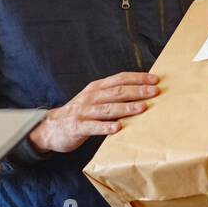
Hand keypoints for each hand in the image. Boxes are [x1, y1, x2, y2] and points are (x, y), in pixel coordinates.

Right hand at [27, 72, 160, 153]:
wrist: (52, 127)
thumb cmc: (81, 113)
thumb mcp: (94, 99)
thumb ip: (112, 95)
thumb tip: (140, 93)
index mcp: (97, 87)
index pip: (119, 79)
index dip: (137, 78)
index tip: (155, 80)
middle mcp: (91, 96)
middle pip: (117, 91)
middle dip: (137, 91)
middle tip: (154, 92)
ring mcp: (84, 111)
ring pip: (107, 108)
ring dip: (126, 108)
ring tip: (142, 108)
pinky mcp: (78, 126)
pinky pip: (93, 126)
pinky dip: (106, 127)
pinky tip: (118, 128)